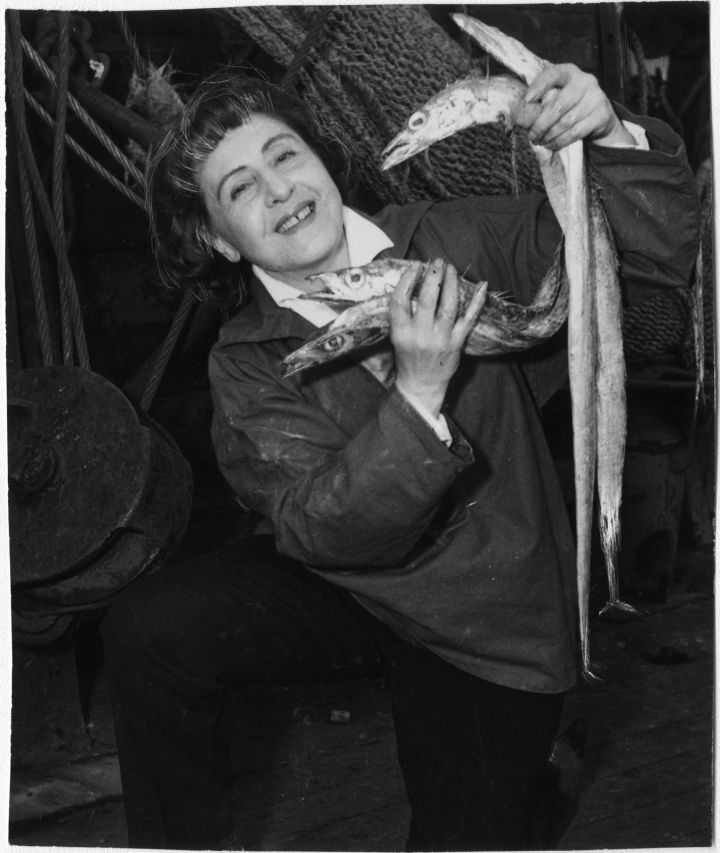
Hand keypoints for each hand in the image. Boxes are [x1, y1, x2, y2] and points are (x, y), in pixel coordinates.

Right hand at [390, 259, 486, 418]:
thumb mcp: (398, 337)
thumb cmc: (408, 357)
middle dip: (433, 276)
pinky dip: (476, 302)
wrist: (421, 385)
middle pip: (427, 299)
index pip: (400, 300)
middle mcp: (420, 335)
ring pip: (448, 306)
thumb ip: (404, 315)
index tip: (414, 267)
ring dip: (450, 284)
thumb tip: (415, 282)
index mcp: (401, 332)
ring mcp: (440, 340)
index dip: (407, 280)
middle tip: (437, 262)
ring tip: (451, 269)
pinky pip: (468, 319)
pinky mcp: (456, 344)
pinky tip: (482, 286)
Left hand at [513, 63, 634, 149]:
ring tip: (539, 141)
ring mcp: (595, 98)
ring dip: (548, 135)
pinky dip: (559, 142)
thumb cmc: (571, 105)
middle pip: (558, 105)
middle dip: (541, 124)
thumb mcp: (559, 95)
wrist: (601, 116)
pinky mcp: (601, 115)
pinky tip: (551, 145)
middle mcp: (584, 82)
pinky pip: (575, 133)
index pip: (553, 74)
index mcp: (570, 72)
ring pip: (566, 122)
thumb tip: (521, 116)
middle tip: (531, 135)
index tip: (527, 101)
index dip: (539, 86)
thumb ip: (544, 100)